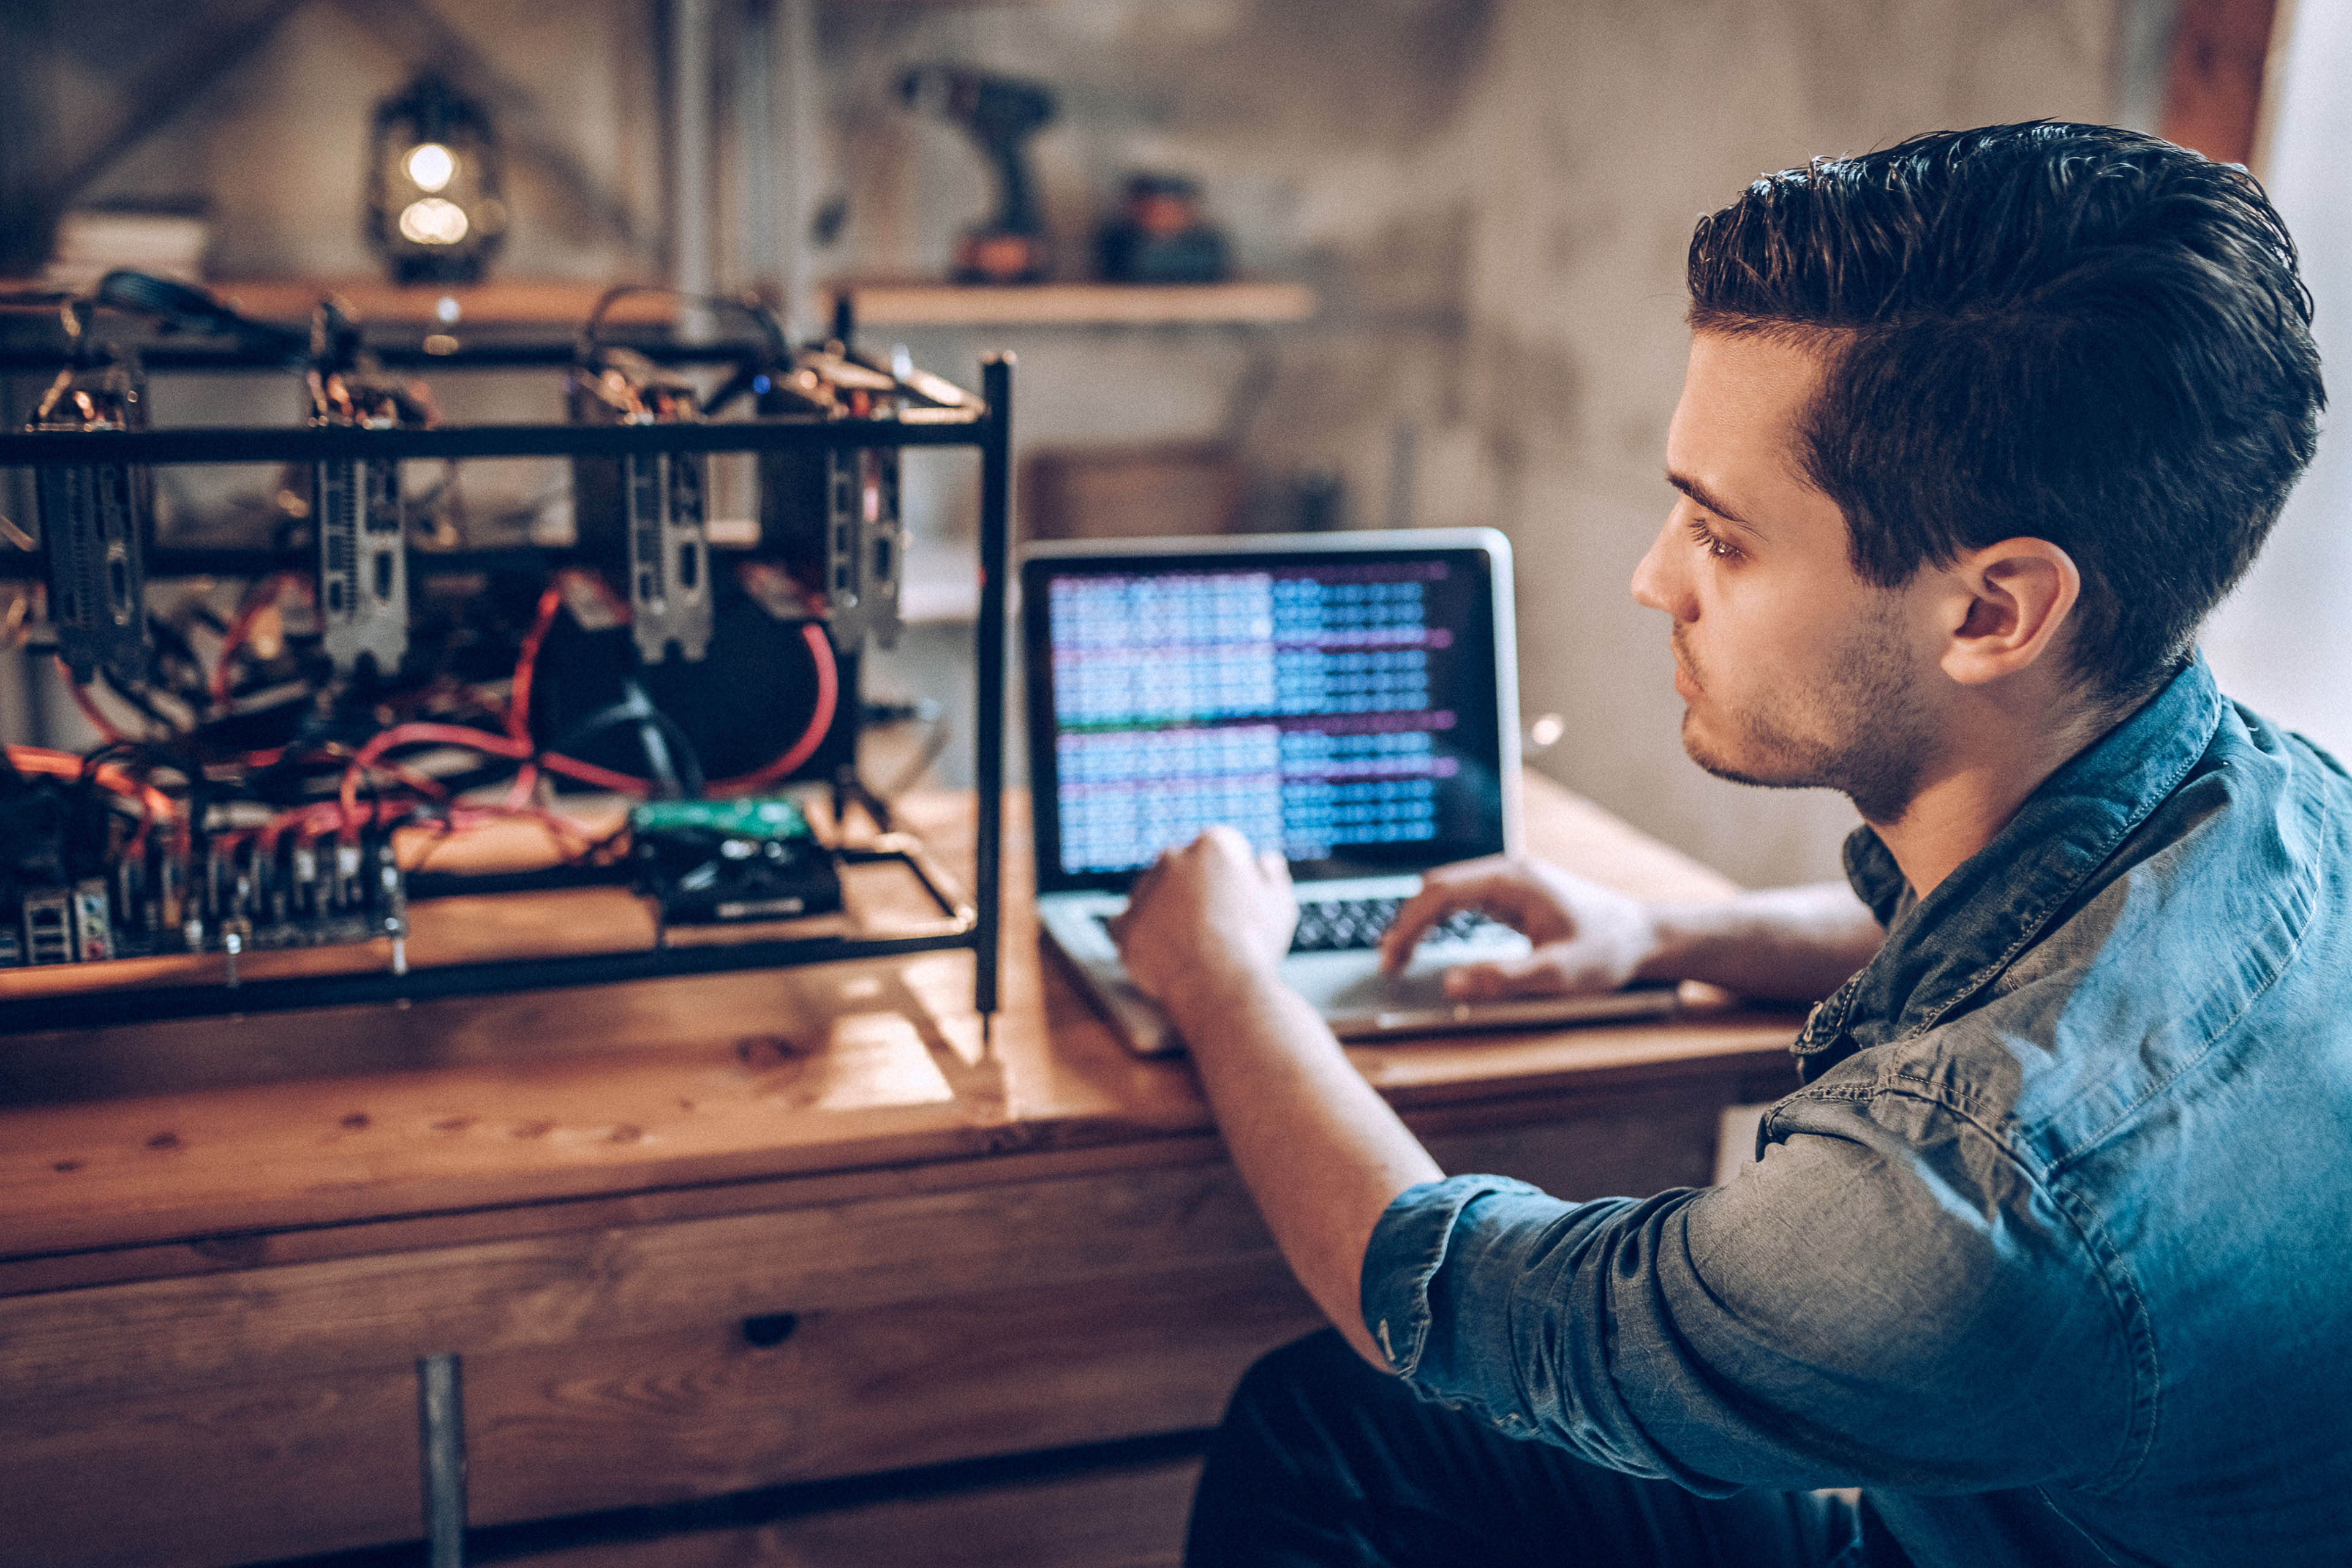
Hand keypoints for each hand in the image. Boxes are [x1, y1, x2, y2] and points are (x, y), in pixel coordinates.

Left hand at [1106, 827, 1299, 1007]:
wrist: (1221, 988)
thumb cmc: (1255, 946)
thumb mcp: (1280, 905)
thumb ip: (1272, 875)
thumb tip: (1265, 860)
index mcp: (1213, 845)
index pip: (1220, 850)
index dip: (1233, 878)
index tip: (1238, 902)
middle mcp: (1173, 857)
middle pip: (1183, 868)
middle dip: (1195, 890)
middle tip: (1214, 925)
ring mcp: (1144, 890)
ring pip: (1154, 894)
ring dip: (1166, 911)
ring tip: (1191, 944)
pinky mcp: (1125, 924)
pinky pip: (1129, 924)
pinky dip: (1141, 936)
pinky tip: (1163, 953)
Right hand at [1378, 854, 1660, 999]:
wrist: (1645, 937)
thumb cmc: (1607, 952)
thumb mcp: (1556, 974)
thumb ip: (1502, 978)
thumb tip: (1449, 984)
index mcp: (1512, 880)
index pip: (1439, 893)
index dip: (1407, 925)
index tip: (1391, 959)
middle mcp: (1508, 872)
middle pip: (1437, 887)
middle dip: (1407, 923)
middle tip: (1389, 964)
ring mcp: (1512, 880)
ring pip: (1448, 891)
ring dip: (1421, 920)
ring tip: (1401, 956)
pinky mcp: (1517, 894)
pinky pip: (1466, 899)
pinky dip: (1442, 919)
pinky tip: (1432, 941)